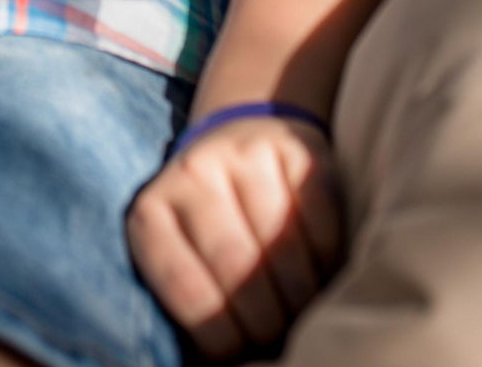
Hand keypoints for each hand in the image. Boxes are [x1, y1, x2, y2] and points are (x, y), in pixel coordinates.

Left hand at [128, 112, 341, 359]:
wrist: (240, 137)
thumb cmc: (210, 223)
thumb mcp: (183, 252)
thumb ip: (196, 296)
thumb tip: (223, 363)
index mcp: (151, 210)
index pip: (184, 285)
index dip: (220, 334)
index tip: (242, 355)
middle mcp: (192, 173)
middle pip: (237, 265)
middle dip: (266, 320)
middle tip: (280, 340)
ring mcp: (244, 152)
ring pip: (283, 244)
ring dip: (302, 296)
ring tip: (306, 316)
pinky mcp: (295, 146)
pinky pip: (322, 216)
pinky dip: (330, 258)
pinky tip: (326, 277)